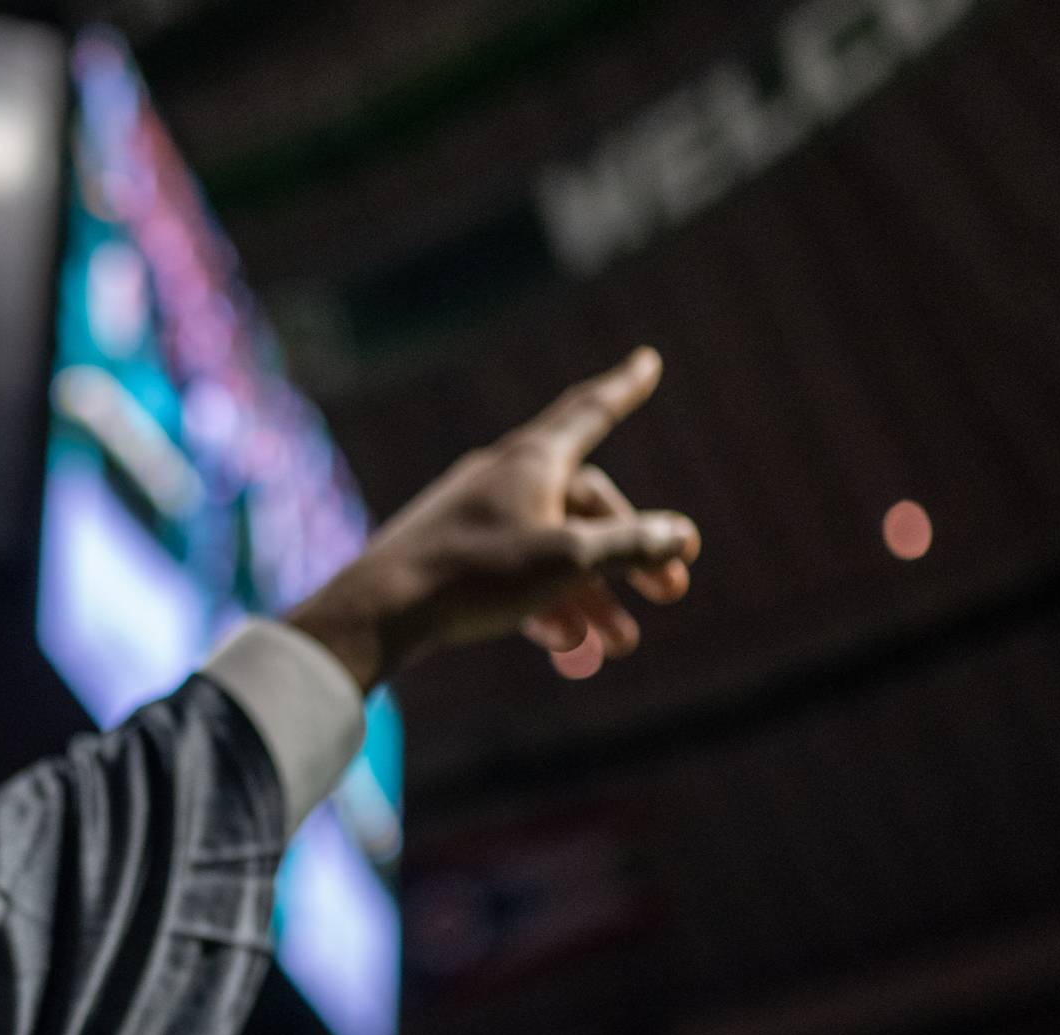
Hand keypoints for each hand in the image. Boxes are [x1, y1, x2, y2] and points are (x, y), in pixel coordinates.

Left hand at [285, 347, 701, 690]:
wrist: (378, 611)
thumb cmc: (475, 575)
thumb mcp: (568, 560)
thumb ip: (630, 546)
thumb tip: (681, 535)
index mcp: (532, 459)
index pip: (590, 411)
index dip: (624, 388)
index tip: (647, 361)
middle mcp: (503, 477)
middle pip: (586, 507)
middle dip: (630, 555)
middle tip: (672, 594)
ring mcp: (474, 517)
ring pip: (552, 550)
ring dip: (592, 596)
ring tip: (619, 644)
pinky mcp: (452, 557)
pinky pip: (514, 575)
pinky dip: (546, 604)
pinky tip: (565, 648)